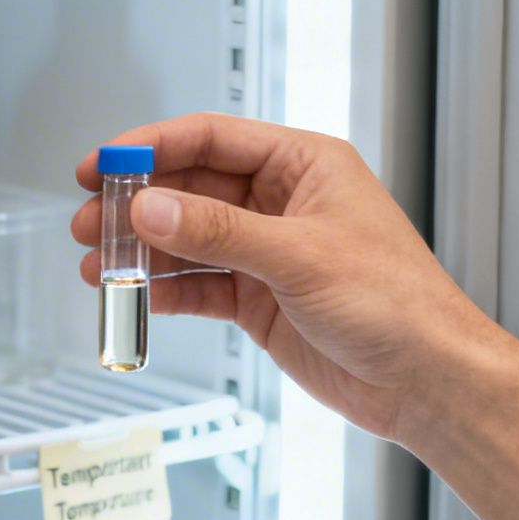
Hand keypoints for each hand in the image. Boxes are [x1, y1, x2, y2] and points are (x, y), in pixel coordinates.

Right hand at [72, 113, 518, 519]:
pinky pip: (197, 284)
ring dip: (142, 249)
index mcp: (305, 166)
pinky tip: (130, 293)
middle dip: (138, 203)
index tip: (106, 162)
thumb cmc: (399, 305)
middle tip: (91, 216)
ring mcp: (268, 253)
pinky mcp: (259, 299)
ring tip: (98, 261)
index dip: (153, 148)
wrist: (427, 381)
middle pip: (190, 187)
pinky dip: (162, 289)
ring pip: (187, 239)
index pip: (213, 138)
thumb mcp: (299, 257)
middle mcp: (283, 203)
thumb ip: (218, 231)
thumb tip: (154, 207)